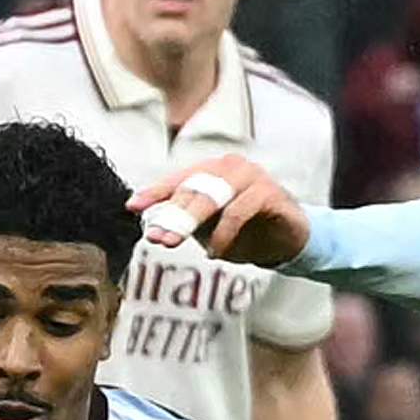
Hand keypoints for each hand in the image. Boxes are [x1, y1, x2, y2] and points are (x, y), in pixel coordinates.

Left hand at [127, 154, 315, 268]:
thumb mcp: (207, 228)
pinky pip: (239, 211)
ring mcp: (252, 176)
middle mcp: (230, 167)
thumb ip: (184, 223)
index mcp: (211, 171)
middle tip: (155, 236)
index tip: (132, 206)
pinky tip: (215, 252)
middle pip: (192, 188)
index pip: (178, 180)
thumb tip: (154, 229)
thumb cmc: (244, 231)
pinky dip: (223, 234)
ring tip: (174, 243)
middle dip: (170, 215)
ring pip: (213, 196)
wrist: (287, 241)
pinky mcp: (270, 192)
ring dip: (190, 222)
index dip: (155, 193)